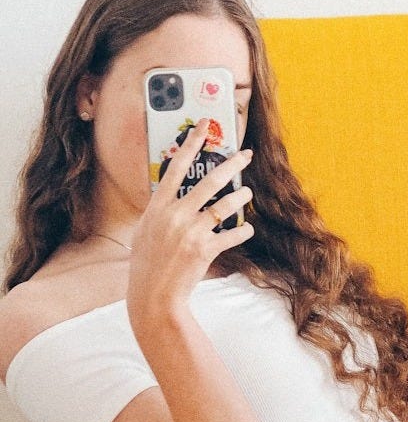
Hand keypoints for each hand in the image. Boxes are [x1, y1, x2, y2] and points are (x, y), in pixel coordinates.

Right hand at [127, 118, 253, 329]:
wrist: (153, 295)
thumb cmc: (148, 262)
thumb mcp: (146, 230)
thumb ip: (160, 209)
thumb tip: (169, 191)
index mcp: (158, 207)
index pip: (176, 168)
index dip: (192, 145)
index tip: (204, 127)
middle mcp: (175, 215)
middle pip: (208, 181)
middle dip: (231, 165)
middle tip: (245, 155)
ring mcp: (190, 232)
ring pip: (225, 205)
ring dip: (241, 197)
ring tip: (247, 193)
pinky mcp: (205, 249)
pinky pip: (233, 233)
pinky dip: (243, 230)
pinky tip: (247, 229)